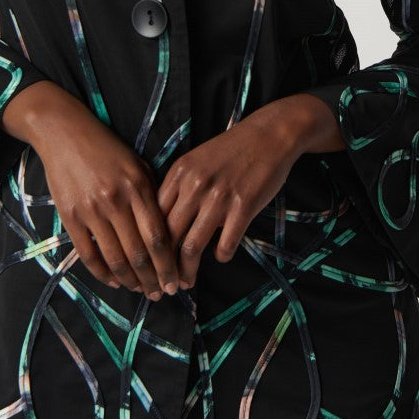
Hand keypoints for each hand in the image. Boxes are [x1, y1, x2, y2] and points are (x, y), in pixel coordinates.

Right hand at [2, 82, 178, 298]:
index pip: (159, 236)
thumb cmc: (107, 148)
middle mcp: (116, 201)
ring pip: (115, 258)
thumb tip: (167, 231)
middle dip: (153, 279)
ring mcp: (91, 210)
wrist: (64, 132)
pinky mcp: (70, 216)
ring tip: (141, 291)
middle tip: (162, 294)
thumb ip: (152, 195)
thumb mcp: (137, 164)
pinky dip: (102, 273)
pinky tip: (114, 281)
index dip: (169, 265)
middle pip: (139, 253)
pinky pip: (88, 254)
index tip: (177, 281)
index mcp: (138, 187)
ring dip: (130, 281)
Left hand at [155, 101, 311, 289]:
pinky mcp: (243, 207)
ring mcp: (218, 198)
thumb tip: (165, 225)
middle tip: (165, 283)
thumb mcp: (196, 161)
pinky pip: (225, 244)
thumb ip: (179, 189)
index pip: (153, 218)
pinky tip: (222, 255)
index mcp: (178, 174)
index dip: (149, 246)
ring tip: (187, 282)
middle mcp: (194, 186)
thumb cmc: (231, 150)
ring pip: (192, 247)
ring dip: (187, 271)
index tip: (149, 263)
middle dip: (163, 267)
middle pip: (168, 237)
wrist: (269, 135)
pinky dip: (221, 255)